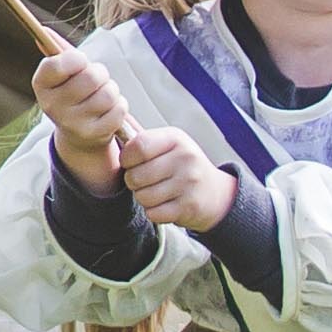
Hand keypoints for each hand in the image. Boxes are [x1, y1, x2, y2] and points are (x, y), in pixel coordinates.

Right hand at [32, 42, 132, 184]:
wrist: (78, 136)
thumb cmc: (73, 93)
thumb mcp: (62, 75)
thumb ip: (58, 52)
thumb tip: (44, 30)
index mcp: (41, 85)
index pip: (57, 64)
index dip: (75, 59)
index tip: (81, 62)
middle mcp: (52, 106)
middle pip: (91, 77)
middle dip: (100, 74)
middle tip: (96, 80)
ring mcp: (72, 123)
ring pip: (108, 94)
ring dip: (111, 90)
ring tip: (103, 95)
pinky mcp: (93, 135)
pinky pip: (118, 110)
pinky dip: (119, 106)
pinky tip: (109, 110)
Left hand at [116, 126, 237, 237]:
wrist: (215, 193)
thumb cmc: (184, 165)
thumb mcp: (169, 143)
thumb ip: (142, 137)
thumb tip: (116, 119)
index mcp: (176, 139)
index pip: (138, 146)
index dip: (127, 158)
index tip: (130, 162)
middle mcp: (185, 159)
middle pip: (136, 175)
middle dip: (133, 181)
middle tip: (143, 180)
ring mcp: (188, 184)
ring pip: (143, 196)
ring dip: (143, 197)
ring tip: (155, 191)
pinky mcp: (188, 207)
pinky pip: (154, 213)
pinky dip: (154, 212)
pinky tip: (164, 204)